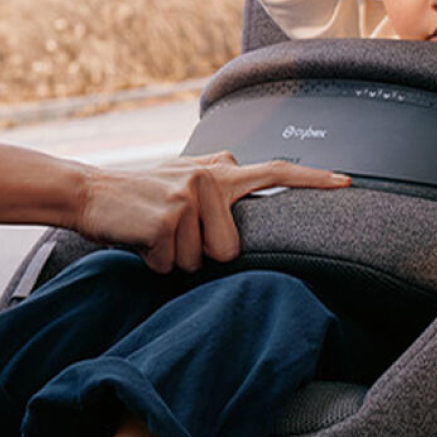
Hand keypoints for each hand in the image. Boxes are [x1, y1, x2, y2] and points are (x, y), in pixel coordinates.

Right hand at [77, 151, 349, 272]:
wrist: (88, 194)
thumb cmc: (141, 199)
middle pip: (231, 250)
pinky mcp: (168, 218)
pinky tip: (141, 238)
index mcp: (221, 170)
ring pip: (200, 262)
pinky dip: (153, 261)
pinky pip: (171, 265)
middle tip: (172, 232)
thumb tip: (249, 191)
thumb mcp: (185, 184)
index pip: (275, 172)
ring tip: (155, 232)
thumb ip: (220, 189)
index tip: (347, 183)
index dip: (313, 180)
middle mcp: (211, 177)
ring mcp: (190, 196)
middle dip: (200, 255)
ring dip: (174, 258)